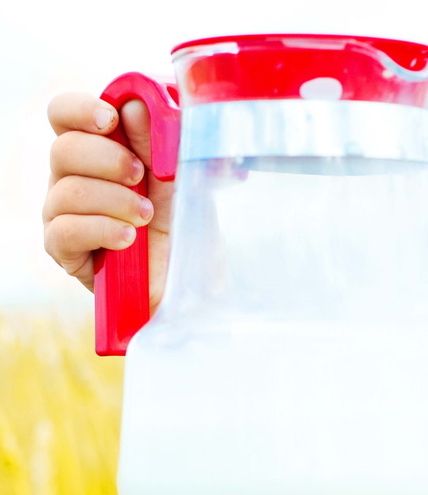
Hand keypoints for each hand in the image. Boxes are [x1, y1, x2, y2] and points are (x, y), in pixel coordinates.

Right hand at [43, 92, 171, 308]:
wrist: (189, 282)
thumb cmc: (184, 226)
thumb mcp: (180, 181)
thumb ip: (159, 143)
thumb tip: (136, 104)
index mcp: (97, 150)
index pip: (65, 115)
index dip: (80, 110)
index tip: (110, 119)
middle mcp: (73, 177)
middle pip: (63, 149)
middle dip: (107, 160)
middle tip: (142, 176)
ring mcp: (64, 213)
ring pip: (66, 191)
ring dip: (114, 201)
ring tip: (146, 217)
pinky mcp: (64, 250)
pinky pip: (65, 230)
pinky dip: (101, 229)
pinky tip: (127, 239)